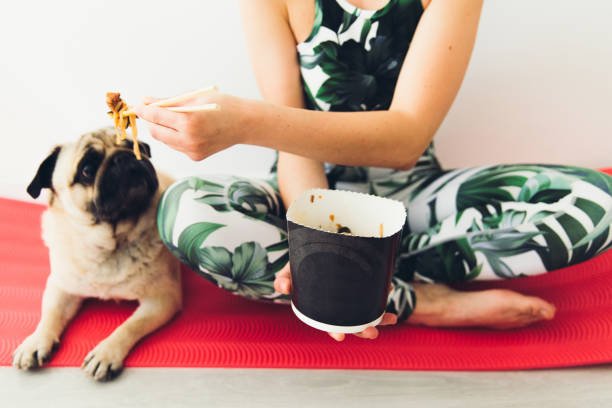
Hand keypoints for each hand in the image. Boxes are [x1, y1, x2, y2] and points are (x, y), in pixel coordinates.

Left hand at [132, 90, 249, 160]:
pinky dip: (175, 136)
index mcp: (189, 122)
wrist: (244, 124)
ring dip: (162, 128)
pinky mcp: (195, 157)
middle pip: (156, 132)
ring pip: (165, 140)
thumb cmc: (222, 106)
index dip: (143, 110)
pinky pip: (176, 146)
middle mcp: (189, 140)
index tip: (136, 105)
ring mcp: (192, 151)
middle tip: (148, 110)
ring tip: (173, 117)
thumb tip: (146, 101)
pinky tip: (187, 129)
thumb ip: (169, 101)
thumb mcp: (194, 97)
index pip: (156, 116)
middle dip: (150, 121)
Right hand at [274, 263, 397, 340]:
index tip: (340, 336)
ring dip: (379, 318)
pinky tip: (388, 288)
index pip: (328, 324)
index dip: (335, 330)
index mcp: (320, 307)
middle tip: (373, 332)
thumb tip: (280, 287)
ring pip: (366, 312)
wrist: (314, 245)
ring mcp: (350, 296)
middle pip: (352, 323)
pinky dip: (382, 292)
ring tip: (392, 319)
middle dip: (363, 330)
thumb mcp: (290, 270)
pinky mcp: (360, 284)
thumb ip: (285, 278)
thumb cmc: (300, 264)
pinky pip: (373, 292)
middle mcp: (337, 305)